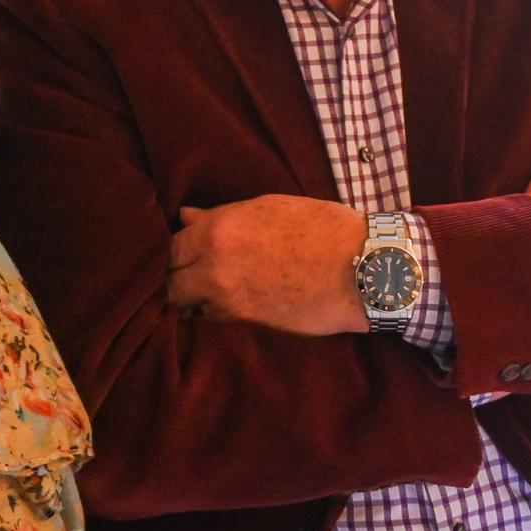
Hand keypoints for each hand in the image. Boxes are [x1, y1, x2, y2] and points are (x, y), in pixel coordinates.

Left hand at [167, 195, 369, 335]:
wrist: (360, 269)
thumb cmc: (321, 228)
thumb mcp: (268, 208)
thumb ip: (221, 216)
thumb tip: (186, 217)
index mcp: (217, 230)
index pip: (170, 247)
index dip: (173, 252)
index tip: (182, 254)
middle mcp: (214, 265)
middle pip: (169, 281)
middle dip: (174, 279)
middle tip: (186, 276)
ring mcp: (228, 298)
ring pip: (186, 306)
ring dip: (190, 300)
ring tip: (201, 294)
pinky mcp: (246, 323)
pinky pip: (212, 320)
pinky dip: (210, 315)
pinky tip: (222, 307)